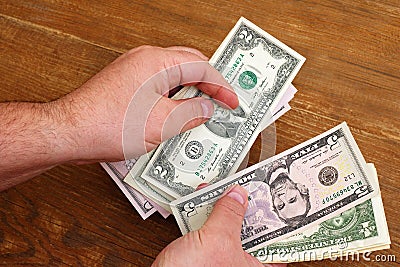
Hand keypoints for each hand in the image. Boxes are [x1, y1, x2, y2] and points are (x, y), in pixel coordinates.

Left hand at [57, 45, 237, 162]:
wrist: (70, 132)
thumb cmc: (106, 125)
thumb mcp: (162, 123)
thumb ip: (191, 113)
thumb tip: (206, 109)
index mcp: (156, 61)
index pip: (201, 67)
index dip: (222, 86)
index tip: (233, 102)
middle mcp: (145, 60)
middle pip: (189, 67)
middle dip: (208, 86)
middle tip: (221, 103)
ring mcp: (135, 72)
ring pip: (174, 78)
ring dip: (190, 95)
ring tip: (202, 114)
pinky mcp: (128, 86)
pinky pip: (159, 88)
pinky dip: (173, 100)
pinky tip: (178, 118)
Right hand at [152, 185, 286, 266]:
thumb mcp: (215, 239)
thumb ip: (229, 213)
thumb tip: (237, 194)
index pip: (276, 240)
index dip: (275, 217)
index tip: (272, 196)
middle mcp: (241, 264)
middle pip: (252, 230)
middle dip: (245, 206)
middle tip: (245, 187)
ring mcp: (223, 259)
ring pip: (230, 228)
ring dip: (223, 207)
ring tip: (222, 189)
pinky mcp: (206, 255)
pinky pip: (212, 231)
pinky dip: (208, 215)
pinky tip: (204, 201)